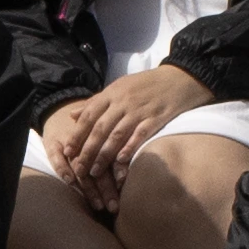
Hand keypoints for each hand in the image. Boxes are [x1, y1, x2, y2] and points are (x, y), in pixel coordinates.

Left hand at [46, 64, 202, 212]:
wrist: (181, 78)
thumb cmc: (146, 85)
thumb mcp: (119, 87)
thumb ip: (96, 102)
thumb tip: (72, 115)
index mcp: (112, 93)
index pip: (89, 116)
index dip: (77, 134)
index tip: (67, 151)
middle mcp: (123, 101)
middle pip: (100, 128)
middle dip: (87, 150)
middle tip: (78, 168)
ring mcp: (140, 110)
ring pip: (117, 134)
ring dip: (104, 155)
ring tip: (95, 171)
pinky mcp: (157, 118)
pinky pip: (140, 135)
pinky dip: (129, 148)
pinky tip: (120, 161)